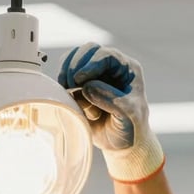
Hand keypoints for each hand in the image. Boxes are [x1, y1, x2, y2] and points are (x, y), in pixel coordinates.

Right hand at [58, 44, 164, 182]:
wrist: (120, 143)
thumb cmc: (130, 128)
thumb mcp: (128, 115)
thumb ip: (111, 100)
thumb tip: (87, 87)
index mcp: (128, 69)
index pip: (107, 55)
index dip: (91, 64)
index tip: (79, 80)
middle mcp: (111, 67)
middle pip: (88, 50)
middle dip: (75, 66)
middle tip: (71, 86)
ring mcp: (94, 73)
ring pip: (74, 59)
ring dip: (67, 74)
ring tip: (69, 92)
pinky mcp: (80, 83)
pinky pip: (66, 73)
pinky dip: (63, 83)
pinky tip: (69, 96)